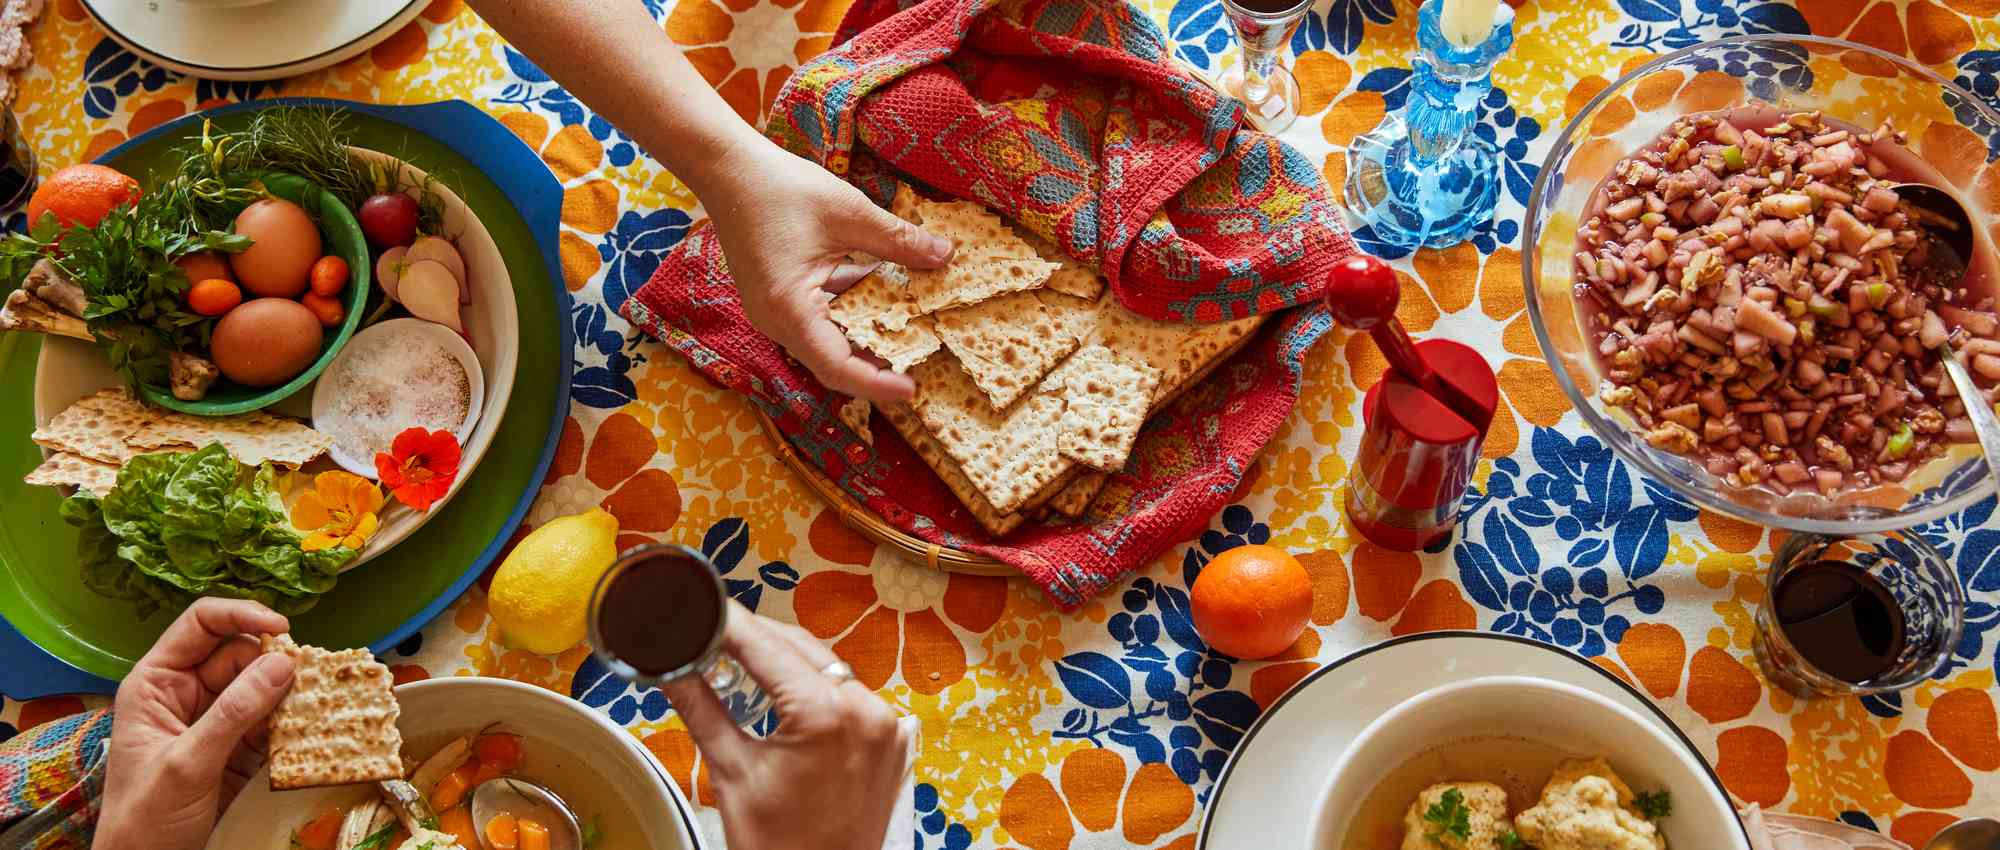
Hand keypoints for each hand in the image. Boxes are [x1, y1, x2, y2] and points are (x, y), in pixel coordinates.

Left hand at [94, 599, 295, 849]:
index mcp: (157, 684)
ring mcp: (215, 721)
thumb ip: (233, 713)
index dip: (241, 616)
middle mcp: (187, 694)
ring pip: (263, 687)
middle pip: (241, 655)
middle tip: (309, 677)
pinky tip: (311, 728)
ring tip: (317, 702)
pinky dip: (294, 723)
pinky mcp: (239, 748)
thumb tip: (281, 664)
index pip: (201, 625)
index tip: (282, 628)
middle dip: (275, 662)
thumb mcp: (186, 764)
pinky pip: (273, 721)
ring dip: (290, 694)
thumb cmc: (144, 820)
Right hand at [661, 607, 912, 849]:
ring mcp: (885, 725)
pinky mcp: (892, 739)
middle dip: (753, 639)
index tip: (702, 610)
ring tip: (741, 662)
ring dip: (785, 661)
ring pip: (826, 667)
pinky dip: (816, 687)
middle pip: (798, 648)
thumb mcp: (731, 773)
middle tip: (712, 635)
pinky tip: (785, 692)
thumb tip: (673, 667)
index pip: (764, 646)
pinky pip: (849, 694)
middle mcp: (866, 711)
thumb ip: (701, 708)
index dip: (727, 623)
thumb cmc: (779, 847)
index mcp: (825, 715)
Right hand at [703, 140, 952, 402]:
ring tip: (910, 340)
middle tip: (920, 371)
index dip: (876, 384)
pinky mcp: (778, 298)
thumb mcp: (851, 214)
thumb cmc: (782, 189)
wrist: (730, 169)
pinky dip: (850, 316)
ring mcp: (774, 312)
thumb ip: (899, 241)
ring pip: (825, 344)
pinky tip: (883, 302)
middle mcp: (777, 321)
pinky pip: (817, 321)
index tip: (912, 389)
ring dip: (865, 343)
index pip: (837, 366)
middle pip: (831, 364)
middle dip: (875, 370)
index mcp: (791, 309)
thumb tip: (945, 255)